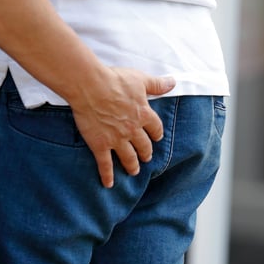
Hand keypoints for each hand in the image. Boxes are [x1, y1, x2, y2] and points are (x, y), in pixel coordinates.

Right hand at [70, 68, 174, 187]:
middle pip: (144, 147)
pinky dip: (107, 176)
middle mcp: (132, 130)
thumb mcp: (139, 79)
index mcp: (143, 114)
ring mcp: (116, 140)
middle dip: (146, 153)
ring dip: (132, 166)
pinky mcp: (100, 145)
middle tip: (146, 157)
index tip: (156, 137)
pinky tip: (108, 183)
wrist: (90, 86)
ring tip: (133, 170)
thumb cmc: (114, 80)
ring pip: (129, 158)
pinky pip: (105, 165)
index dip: (156, 134)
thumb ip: (157, 84)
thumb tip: (172, 83)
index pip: (155, 129)